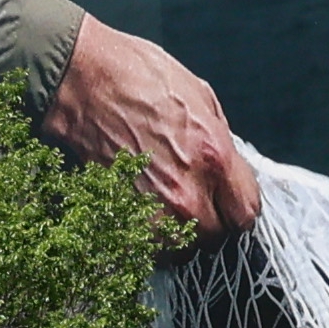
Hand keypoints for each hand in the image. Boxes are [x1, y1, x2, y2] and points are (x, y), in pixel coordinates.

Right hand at [44, 19, 261, 232]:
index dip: (238, 207)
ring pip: (181, 248)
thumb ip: (222, 143)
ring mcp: (151, 210)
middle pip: (216, 237)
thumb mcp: (202, 98)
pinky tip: (143, 209)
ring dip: (179, 234)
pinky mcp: (119, 216)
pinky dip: (148, 234)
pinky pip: (146, 245)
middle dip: (211, 222)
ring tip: (167, 208)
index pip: (246, 214)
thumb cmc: (139, 78)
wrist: (82, 80)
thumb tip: (229, 169)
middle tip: (196, 203)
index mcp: (215, 158)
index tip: (228, 201)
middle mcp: (187, 192)